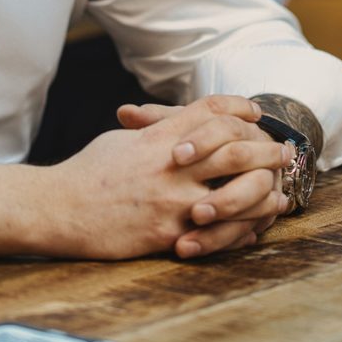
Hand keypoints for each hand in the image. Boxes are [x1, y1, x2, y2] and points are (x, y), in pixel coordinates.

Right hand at [46, 97, 286, 259]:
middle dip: (264, 150)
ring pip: (234, 193)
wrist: (58, 210)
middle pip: (233, 149)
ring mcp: (171, 201)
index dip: (238, 108)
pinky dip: (239, 230)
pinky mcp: (168, 234)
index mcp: (159, 136)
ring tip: (278, 193)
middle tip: (284, 153)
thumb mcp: (121, 138)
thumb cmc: (86, 172)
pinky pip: (215, 233)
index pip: (210, 111)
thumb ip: (152, 130)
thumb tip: (174, 124)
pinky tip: (252, 230)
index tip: (256, 113)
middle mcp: (171, 165)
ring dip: (262, 192)